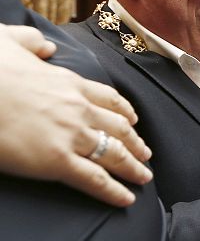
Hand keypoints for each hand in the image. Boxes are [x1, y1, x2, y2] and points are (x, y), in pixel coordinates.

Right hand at [0, 25, 152, 206]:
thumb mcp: (9, 41)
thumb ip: (31, 42)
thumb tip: (46, 46)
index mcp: (69, 83)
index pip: (109, 99)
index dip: (125, 112)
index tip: (134, 121)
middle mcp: (79, 109)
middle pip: (119, 128)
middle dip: (135, 143)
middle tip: (145, 155)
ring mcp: (72, 135)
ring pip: (115, 154)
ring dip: (133, 167)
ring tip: (144, 177)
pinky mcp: (58, 161)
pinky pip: (95, 179)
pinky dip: (115, 191)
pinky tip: (127, 199)